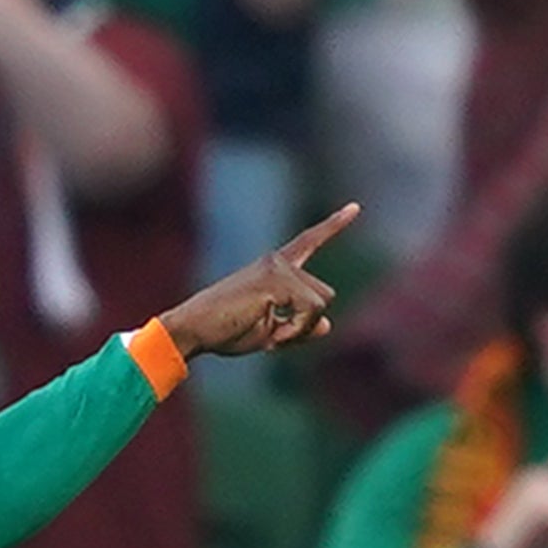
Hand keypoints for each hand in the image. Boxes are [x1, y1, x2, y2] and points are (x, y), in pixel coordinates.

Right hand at [158, 204, 357, 358]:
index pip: (309, 242)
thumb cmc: (223, 332)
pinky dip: (294, 333)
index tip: (356, 207)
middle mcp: (278, 261)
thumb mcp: (269, 332)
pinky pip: (309, 312)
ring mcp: (276, 267)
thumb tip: (327, 325)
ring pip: (321, 304)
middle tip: (275, 340)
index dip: (333, 226)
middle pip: (325, 295)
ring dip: (300, 330)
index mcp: (275, 268)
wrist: (191, 332)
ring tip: (270, 338)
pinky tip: (270, 340)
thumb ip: (299, 327)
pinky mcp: (275, 280)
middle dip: (307, 324)